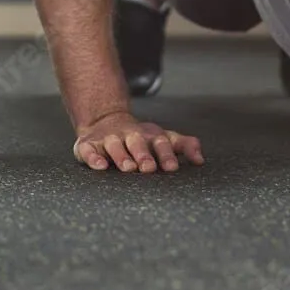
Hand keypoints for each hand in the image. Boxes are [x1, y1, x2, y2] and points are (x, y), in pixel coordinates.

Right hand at [74, 110, 203, 173]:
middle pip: (137, 142)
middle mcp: (129, 135)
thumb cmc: (141, 138)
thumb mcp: (163, 138)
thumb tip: (201, 160)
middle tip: (148, 168)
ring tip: (128, 168)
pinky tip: (100, 166)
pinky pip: (88, 150)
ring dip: (121, 156)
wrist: (105, 121)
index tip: (172, 168)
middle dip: (143, 155)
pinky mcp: (88, 145)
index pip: (161, 142)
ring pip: (113, 145)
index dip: (166, 155)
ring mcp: (108, 139)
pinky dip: (93, 158)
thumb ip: (184, 145)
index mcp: (149, 135)